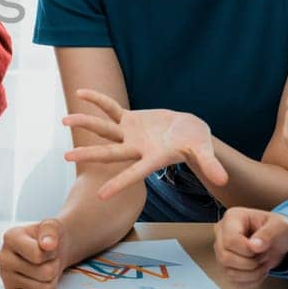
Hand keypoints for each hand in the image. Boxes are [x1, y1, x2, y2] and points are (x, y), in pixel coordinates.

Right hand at [0, 218, 66, 288]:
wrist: (45, 250)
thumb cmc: (47, 239)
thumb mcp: (52, 227)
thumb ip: (51, 231)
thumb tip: (48, 244)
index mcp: (10, 238)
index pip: (38, 255)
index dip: (51, 252)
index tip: (47, 246)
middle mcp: (3, 258)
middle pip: (44, 273)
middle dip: (53, 266)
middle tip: (48, 259)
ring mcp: (6, 277)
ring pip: (45, 288)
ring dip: (52, 279)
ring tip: (44, 267)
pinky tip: (40, 278)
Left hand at [62, 89, 226, 198]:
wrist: (187, 130)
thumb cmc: (197, 143)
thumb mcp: (205, 150)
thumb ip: (210, 163)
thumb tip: (223, 180)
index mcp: (152, 159)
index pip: (134, 174)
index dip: (119, 183)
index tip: (100, 195)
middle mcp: (136, 148)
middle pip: (110, 152)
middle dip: (89, 153)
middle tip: (67, 157)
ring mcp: (130, 134)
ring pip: (104, 129)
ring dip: (85, 123)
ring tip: (64, 120)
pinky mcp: (129, 119)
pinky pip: (110, 108)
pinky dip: (97, 100)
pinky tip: (80, 93)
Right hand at [214, 207, 287, 287]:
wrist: (279, 241)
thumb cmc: (278, 229)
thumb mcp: (281, 227)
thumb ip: (268, 234)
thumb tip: (254, 246)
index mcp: (232, 218)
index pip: (230, 240)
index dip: (248, 250)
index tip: (263, 248)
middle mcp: (222, 233)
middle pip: (226, 257)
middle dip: (251, 262)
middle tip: (264, 254)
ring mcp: (221, 250)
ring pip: (229, 271)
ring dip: (252, 272)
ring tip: (263, 262)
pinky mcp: (226, 265)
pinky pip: (233, 280)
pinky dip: (251, 280)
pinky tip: (259, 270)